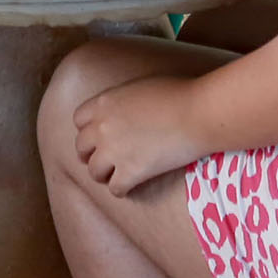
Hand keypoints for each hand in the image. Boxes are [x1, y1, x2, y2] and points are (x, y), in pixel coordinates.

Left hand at [72, 75, 212, 195]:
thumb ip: (123, 101)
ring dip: (104, 175)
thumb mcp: (141, 87)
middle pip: (81, 147)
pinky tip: (130, 188)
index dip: (88, 130)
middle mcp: (102, 127)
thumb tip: (125, 111)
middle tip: (103, 161)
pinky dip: (121, 190)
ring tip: (115, 176)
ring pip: (94, 171)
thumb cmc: (179, 94)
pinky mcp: (130, 171)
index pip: (79, 120)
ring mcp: (114, 151)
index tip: (97, 137)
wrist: (198, 113)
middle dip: (91, 155)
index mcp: (104, 103)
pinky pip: (115, 188)